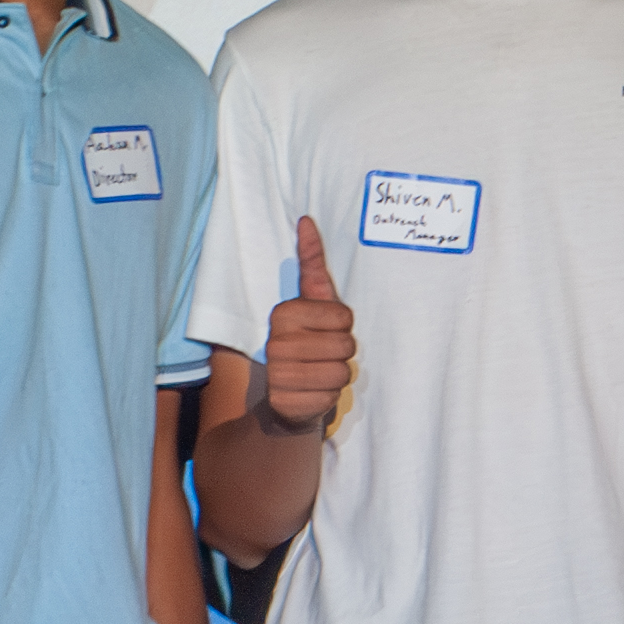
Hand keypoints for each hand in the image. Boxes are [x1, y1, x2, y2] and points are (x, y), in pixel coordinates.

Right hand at [257, 217, 357, 431]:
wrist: (286, 393)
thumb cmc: (307, 339)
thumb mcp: (312, 299)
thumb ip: (312, 262)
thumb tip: (307, 220)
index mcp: (283, 314)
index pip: (344, 317)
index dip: (344, 325)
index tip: (326, 328)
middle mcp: (277, 343)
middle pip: (346, 345)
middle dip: (344, 351)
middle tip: (324, 353)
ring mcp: (279, 375)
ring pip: (343, 372)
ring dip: (339, 374)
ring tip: (320, 371)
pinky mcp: (287, 404)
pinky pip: (332, 397)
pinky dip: (329, 396)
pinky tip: (312, 392)